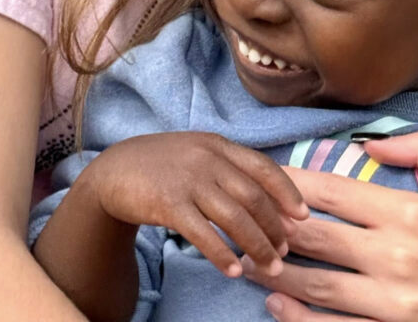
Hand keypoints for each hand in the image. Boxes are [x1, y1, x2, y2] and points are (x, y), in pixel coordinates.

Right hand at [82, 132, 308, 277]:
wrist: (114, 171)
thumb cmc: (163, 165)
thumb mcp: (199, 153)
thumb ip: (228, 166)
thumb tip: (266, 195)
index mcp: (219, 145)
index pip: (264, 167)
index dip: (287, 191)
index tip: (304, 216)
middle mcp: (208, 159)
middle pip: (253, 196)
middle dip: (275, 227)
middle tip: (287, 251)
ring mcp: (189, 181)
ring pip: (234, 217)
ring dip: (256, 246)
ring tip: (270, 267)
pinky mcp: (169, 204)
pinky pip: (203, 234)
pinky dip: (222, 255)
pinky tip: (234, 272)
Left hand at [240, 131, 417, 321]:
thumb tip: (371, 144)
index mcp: (410, 212)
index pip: (333, 192)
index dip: (292, 183)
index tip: (267, 176)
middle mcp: (395, 258)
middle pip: (315, 239)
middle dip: (272, 228)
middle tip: (243, 218)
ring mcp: (394, 304)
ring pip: (316, 287)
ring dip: (276, 273)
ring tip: (246, 261)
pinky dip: (302, 320)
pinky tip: (279, 307)